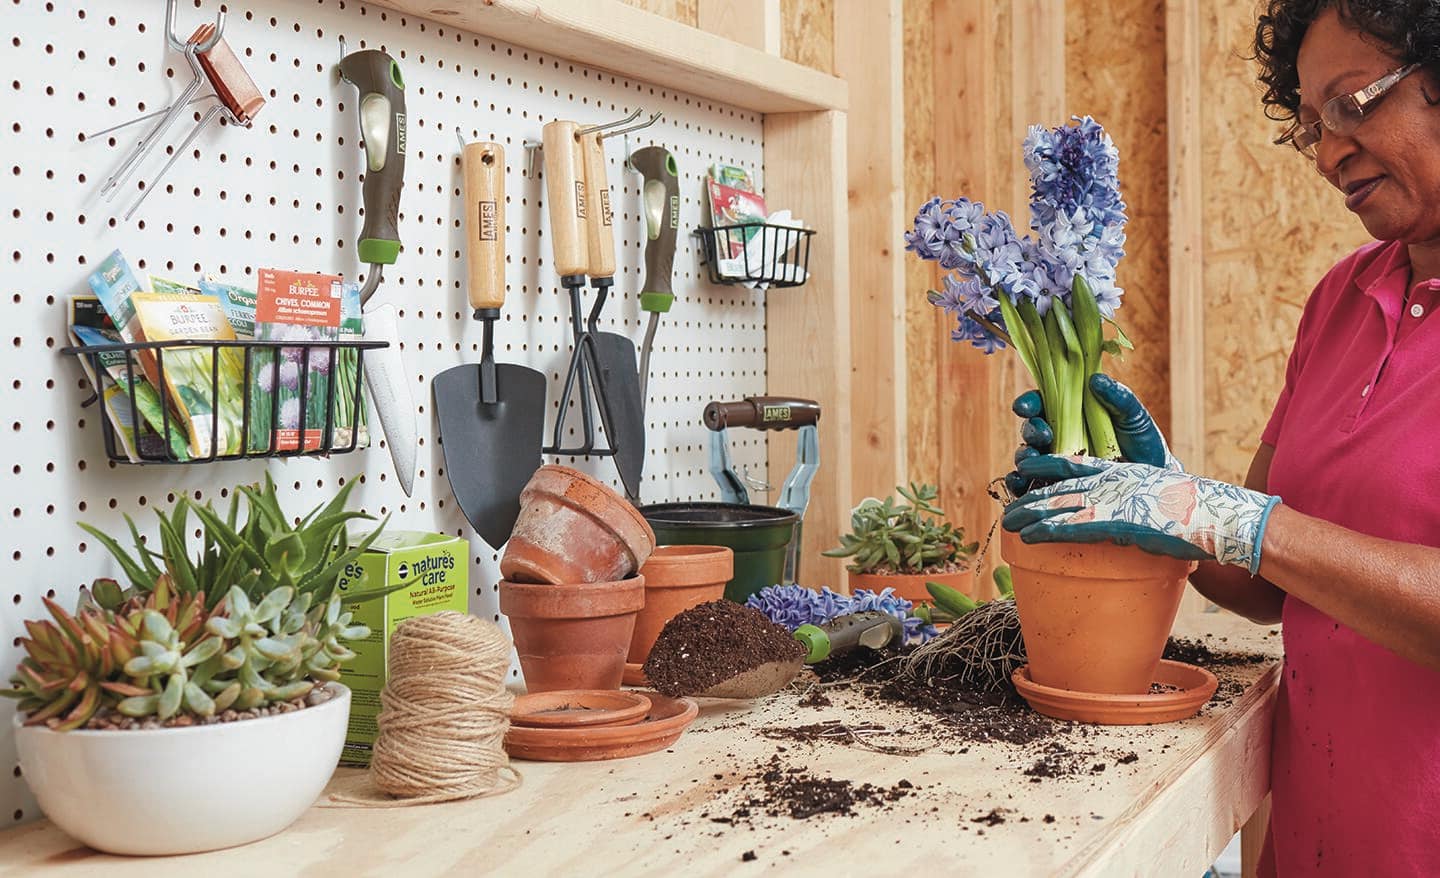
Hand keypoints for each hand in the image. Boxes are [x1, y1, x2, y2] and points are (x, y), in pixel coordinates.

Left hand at [1002, 455, 1281, 573]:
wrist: (1218, 516)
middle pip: (1061, 485)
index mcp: (1122, 472)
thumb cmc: (1195, 513)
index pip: (1076, 464)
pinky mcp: (1116, 523)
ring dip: (1031, 514)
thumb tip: (1124, 523)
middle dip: (1032, 494)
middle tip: (1008, 500)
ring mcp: (1113, 501)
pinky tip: (1028, 537)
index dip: (1047, 466)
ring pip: (1060, 505)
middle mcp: (1112, 481)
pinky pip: (1074, 527)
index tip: (1025, 467)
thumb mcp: (1159, 500)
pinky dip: (1048, 531)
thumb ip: (1136, 504)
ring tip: (1008, 520)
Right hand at [1003, 376, 1178, 497]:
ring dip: (1025, 457)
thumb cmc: (1142, 444)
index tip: (1026, 407)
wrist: (1151, 482)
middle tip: (1043, 436)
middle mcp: (1057, 435)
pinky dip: (1021, 484)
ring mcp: (1054, 461)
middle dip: (1031, 430)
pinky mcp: (1053, 485)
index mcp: (1070, 412)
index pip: (1042, 402)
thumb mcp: (1135, 417)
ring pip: (1026, 456)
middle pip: (1030, 429)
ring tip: (1033, 462)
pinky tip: (1025, 484)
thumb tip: (1096, 379)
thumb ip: (1119, 397)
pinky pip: (1029, 484)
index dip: (1029, 403)